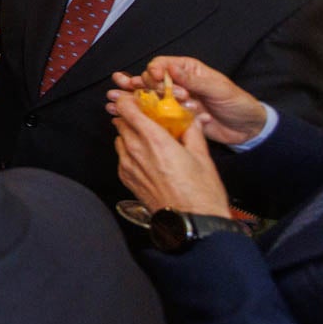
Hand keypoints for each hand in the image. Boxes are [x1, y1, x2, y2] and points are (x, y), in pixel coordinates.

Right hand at [108, 57, 267, 145]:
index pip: (162, 65)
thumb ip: (194, 80)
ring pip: (146, 97)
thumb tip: (171, 69)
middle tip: (126, 87)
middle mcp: (177, 83)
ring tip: (112, 99)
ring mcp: (174, 101)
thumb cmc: (237, 103)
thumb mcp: (219, 88)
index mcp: (187, 70)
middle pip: (149, 80)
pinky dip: (136, 113)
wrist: (248, 128)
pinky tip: (120, 113)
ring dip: (129, 98)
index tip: (155, 79)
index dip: (154, 71)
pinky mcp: (173, 117)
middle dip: (137, 84)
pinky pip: (152, 114)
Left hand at [113, 96, 229, 214]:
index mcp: (154, 140)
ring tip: (150, 139)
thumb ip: (192, 131)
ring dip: (130, 134)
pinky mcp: (126, 178)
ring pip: (120, 138)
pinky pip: (121, 156)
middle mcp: (136, 150)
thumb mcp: (202, 156)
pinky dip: (130, 151)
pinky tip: (148, 157)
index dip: (130, 100)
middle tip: (148, 118)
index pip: (127, 108)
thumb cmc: (200, 193)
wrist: (191, 223)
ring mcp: (128, 165)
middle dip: (132, 116)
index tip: (140, 99)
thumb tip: (189, 118)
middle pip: (121, 121)